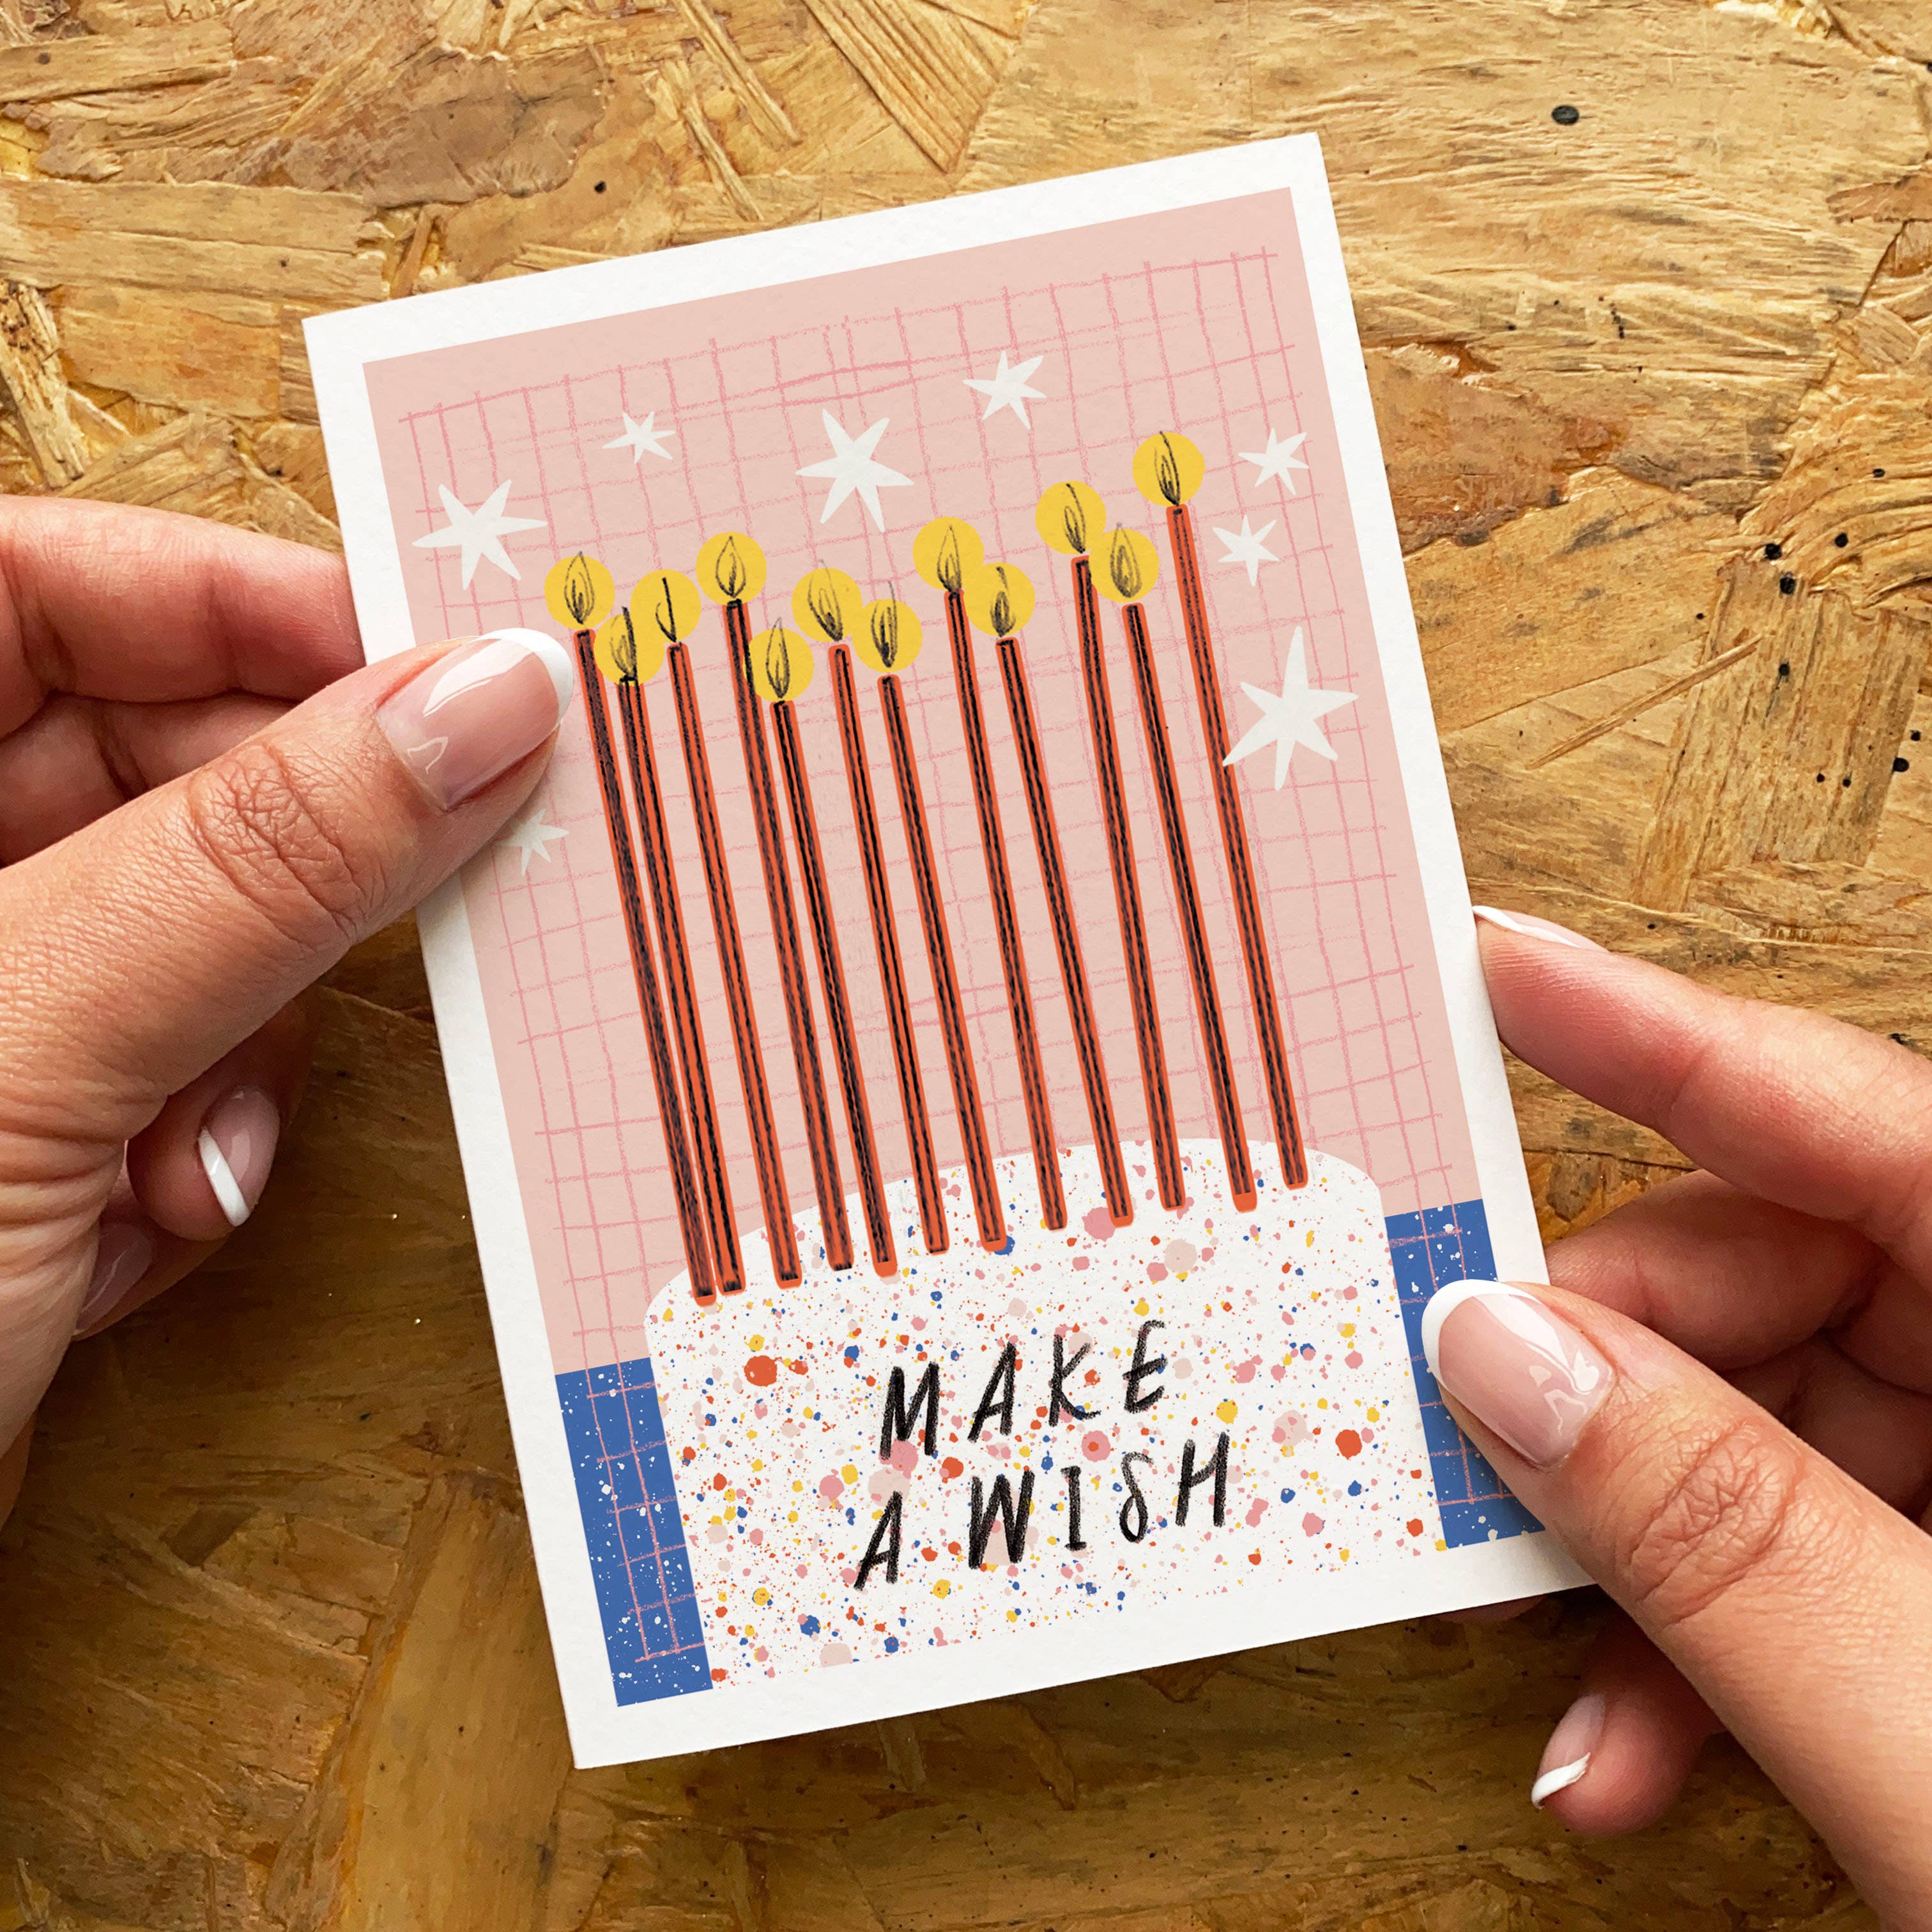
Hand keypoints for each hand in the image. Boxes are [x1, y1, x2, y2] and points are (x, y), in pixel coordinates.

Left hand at [0, 499, 571, 1524]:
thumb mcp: (30, 1040)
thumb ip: (267, 856)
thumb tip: (484, 701)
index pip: (42, 588)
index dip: (241, 602)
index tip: (437, 665)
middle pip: (148, 766)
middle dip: (287, 861)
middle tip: (447, 873)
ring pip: (192, 937)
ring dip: (244, 1040)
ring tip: (206, 1141)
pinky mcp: (23, 1142)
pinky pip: (175, 1075)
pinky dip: (202, 1149)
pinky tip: (160, 1228)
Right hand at [1437, 914, 1931, 1924]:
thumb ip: (1726, 1537)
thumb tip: (1502, 1351)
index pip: (1863, 1126)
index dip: (1660, 1036)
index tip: (1498, 965)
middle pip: (1773, 1289)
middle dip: (1599, 1398)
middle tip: (1468, 1471)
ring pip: (1758, 1431)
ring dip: (1627, 1565)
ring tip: (1563, 1697)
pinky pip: (1798, 1543)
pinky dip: (1696, 1642)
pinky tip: (1635, 1747)